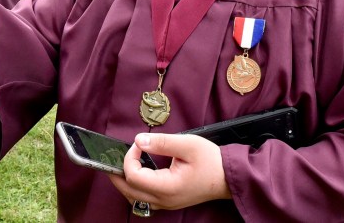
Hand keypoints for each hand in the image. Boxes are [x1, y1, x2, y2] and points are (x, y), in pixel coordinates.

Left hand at [108, 133, 230, 212]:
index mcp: (167, 187)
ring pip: (134, 198)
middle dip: (118, 172)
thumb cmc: (211, 160)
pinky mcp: (169, 202)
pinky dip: (134, 187)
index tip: (139, 144)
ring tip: (124, 164)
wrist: (228, 177)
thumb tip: (138, 140)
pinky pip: (143, 199)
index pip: (134, 176)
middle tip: (115, 156)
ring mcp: (166, 204)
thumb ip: (162, 142)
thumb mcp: (188, 144)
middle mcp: (164, 200)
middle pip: (128, 191)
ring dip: (124, 181)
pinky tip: (138, 173)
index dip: (130, 157)